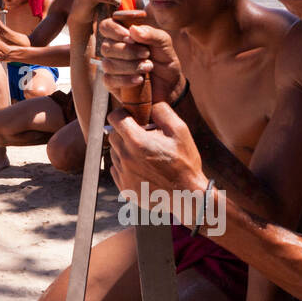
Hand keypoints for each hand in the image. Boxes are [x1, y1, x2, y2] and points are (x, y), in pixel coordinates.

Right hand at [96, 15, 183, 103]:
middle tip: (147, 54)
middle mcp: (114, 49)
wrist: (170, 85)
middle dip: (129, 51)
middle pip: (106, 46)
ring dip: (131, 66)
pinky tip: (139, 79)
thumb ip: (151, 33)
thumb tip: (133, 29)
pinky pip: (109, 80)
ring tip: (148, 67)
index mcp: (123, 35)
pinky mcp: (112, 83)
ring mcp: (111, 67)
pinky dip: (126, 79)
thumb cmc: (164, 61)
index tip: (131, 37)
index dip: (115, 30)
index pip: (106, 26)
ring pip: (108, 64)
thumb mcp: (163, 43)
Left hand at [107, 103, 207, 222]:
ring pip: (115, 154)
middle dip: (125, 133)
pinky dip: (126, 167)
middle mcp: (126, 158)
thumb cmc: (186, 163)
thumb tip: (150, 104)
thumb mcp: (180, 131)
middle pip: (113, 136)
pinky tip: (143, 169)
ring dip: (125, 150)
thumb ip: (162, 112)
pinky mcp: (125, 189)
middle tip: (143, 138)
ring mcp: (124, 175)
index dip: (122, 114)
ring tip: (145, 156)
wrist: (188, 196)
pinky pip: (117, 171)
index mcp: (137, 142)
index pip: (115, 118)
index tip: (130, 117)